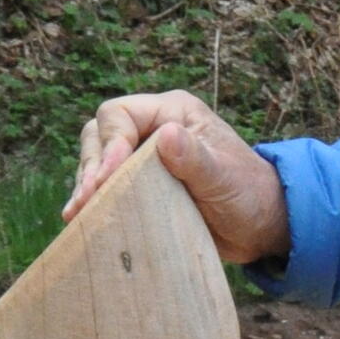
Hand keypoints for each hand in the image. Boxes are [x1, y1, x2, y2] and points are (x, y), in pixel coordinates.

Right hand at [65, 90, 290, 268]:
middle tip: (88, 199)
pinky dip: (93, 200)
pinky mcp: (139, 185)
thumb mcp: (224, 178)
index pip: (120, 114)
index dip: (110, 143)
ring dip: (86, 185)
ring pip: (96, 162)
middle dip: (92, 166)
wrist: (261, 226)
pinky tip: (81, 219)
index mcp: (173, 113)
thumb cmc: (250, 194)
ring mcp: (142, 158)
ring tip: (78, 213)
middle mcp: (152, 128)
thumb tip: (166, 134)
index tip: (109, 177)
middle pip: (100, 136)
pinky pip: (106, 186)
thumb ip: (195, 158)